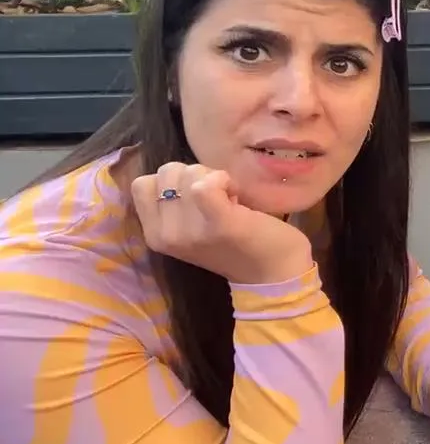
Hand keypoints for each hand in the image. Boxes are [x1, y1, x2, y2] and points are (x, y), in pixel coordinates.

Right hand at [131, 163, 314, 284]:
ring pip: (188, 173)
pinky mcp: (220, 224)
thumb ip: (174, 204)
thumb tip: (174, 172)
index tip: (196, 196)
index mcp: (154, 235)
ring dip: (213, 178)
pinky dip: (222, 180)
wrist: (275, 272)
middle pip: (166, 172)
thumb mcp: (189, 227)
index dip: (172, 180)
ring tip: (230, 201)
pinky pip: (205, 185)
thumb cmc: (236, 243)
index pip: (142, 184)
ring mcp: (191, 231)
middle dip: (195, 175)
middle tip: (218, 198)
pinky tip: (236, 196)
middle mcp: (166, 236)